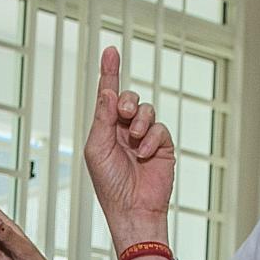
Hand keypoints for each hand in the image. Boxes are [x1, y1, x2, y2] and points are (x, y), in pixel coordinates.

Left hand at [82, 46, 174, 239]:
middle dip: (126, 101)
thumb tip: (108, 91)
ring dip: (139, 120)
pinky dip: (152, 137)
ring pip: (146, 110)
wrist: (133, 208)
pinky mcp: (162, 146)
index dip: (109, 73)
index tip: (111, 51)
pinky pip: (160, 128)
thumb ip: (102, 119)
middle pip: (128, 98)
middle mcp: (124, 130)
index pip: (107, 96)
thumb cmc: (109, 184)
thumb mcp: (98, 149)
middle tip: (123, 114)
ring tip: (134, 139)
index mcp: (105, 129)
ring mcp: (144, 137)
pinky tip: (145, 152)